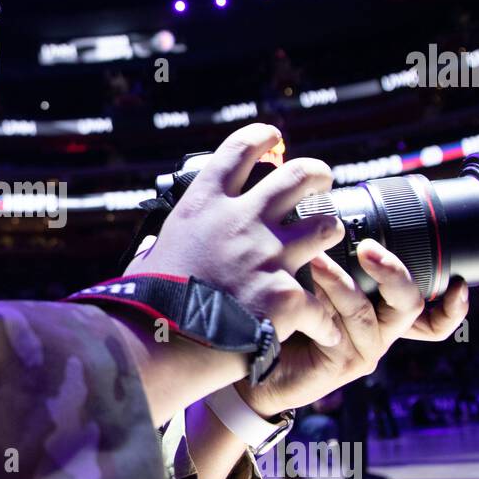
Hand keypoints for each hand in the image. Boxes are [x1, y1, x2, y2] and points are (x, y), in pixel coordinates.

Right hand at [125, 122, 345, 346]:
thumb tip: (152, 248)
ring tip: (330, 238)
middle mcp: (241, 221)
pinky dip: (322, 319)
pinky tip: (322, 328)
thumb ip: (158, 247)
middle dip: (317, 173)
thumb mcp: (147, 259)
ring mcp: (268, 255)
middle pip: (298, 175)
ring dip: (330, 230)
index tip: (273, 137)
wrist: (161, 341)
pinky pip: (320, 303)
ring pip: (326, 225)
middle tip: (321, 180)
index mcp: (203, 206)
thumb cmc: (148, 302)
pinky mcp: (285, 294)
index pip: (239, 150)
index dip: (261, 138)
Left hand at [236, 238, 469, 416]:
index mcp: (381, 313)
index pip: (430, 315)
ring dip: (339, 282)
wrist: (256, 364)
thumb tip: (327, 212)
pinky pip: (336, 329)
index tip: (461, 282)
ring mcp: (362, 350)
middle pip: (410, 305)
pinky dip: (319, 304)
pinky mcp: (339, 363)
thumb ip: (331, 259)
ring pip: (364, 312)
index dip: (452, 306)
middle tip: (368, 248)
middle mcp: (379, 332)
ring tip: (314, 259)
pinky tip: (301, 290)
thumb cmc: (287, 317)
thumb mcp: (313, 284)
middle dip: (394, 272)